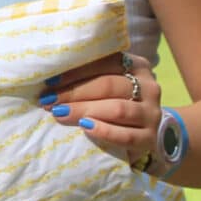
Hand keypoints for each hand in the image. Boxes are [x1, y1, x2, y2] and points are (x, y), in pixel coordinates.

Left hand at [40, 52, 161, 166]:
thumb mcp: (108, 82)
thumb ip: (90, 76)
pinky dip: (104, 131)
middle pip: (108, 86)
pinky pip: (127, 136)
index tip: (50, 81)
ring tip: (59, 114)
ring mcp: (152, 113)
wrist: (146, 131)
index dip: (76, 70)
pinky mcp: (151, 138)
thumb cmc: (117, 100)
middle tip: (48, 100)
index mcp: (136, 65)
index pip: (106, 62)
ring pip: (117, 109)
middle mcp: (149, 86)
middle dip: (74, 92)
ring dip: (84, 110)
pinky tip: (85, 128)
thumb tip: (51, 80)